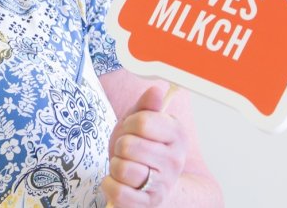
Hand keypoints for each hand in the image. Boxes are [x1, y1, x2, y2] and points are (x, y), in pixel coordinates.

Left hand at [101, 84, 186, 206]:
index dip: (129, 124)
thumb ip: (146, 107)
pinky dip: (109, 185)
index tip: (133, 130)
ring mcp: (163, 184)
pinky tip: (117, 181)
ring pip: (122, 168)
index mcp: (177, 135)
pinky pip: (118, 192)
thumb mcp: (140, 123)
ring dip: (115, 165)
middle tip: (127, 151)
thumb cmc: (143, 150)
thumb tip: (156, 90)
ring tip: (124, 166)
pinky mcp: (148, 203)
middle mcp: (175, 161)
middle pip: (128, 146)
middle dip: (120, 146)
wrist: (152, 185)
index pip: (143, 121)